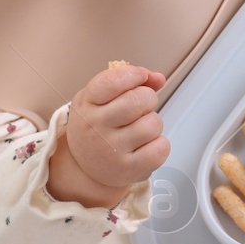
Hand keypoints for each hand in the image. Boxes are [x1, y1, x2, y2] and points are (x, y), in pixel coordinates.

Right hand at [46, 64, 169, 209]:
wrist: (84, 167)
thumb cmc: (97, 126)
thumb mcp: (100, 98)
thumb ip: (129, 82)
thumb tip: (158, 79)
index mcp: (87, 104)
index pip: (113, 81)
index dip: (134, 74)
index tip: (141, 77)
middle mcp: (95, 127)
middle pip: (138, 100)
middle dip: (149, 98)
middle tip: (143, 105)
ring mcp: (111, 150)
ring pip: (153, 124)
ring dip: (154, 123)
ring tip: (141, 128)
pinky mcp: (127, 169)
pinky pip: (160, 148)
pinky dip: (160, 144)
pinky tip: (146, 145)